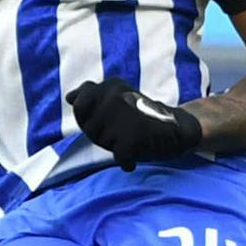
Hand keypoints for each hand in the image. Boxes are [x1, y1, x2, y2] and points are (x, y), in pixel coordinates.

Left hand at [67, 77, 202, 170]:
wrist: (177, 128)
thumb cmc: (142, 115)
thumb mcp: (117, 98)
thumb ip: (91, 96)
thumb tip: (69, 97)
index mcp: (111, 85)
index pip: (79, 105)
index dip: (89, 117)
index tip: (108, 118)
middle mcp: (114, 97)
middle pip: (87, 125)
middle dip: (100, 132)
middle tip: (122, 130)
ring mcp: (122, 117)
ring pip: (100, 140)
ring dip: (114, 145)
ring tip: (132, 138)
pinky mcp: (131, 138)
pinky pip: (118, 155)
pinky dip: (127, 160)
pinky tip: (136, 152)